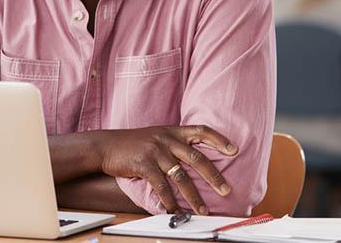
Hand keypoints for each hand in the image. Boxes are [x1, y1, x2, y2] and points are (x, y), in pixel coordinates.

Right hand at [94, 125, 237, 214]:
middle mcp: (166, 139)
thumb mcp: (156, 136)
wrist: (106, 145)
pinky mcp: (144, 164)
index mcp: (172, 131)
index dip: (219, 140)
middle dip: (213, 175)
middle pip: (196, 157)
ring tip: (203, 210)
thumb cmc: (133, 143)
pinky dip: (170, 201)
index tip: (234, 150)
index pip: (201, 130)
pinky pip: (162, 186)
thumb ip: (174, 143)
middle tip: (226, 190)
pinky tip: (175, 210)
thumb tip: (194, 158)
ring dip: (194, 196)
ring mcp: (155, 151)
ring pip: (181, 176)